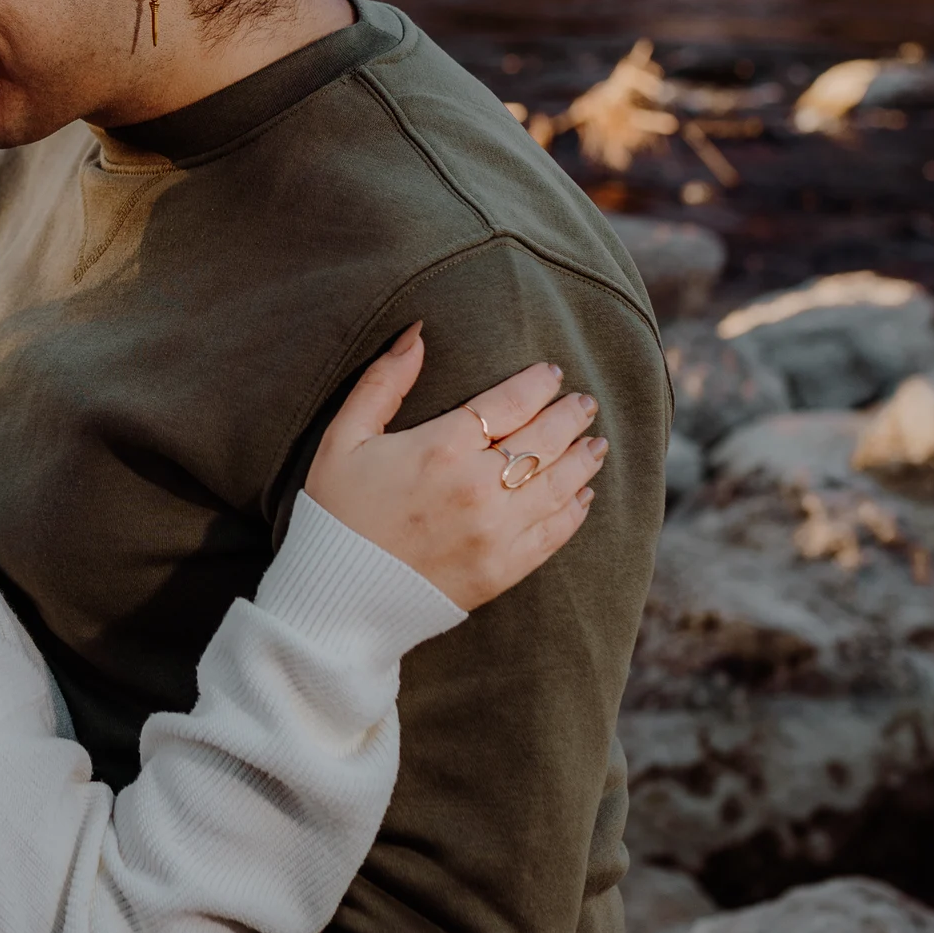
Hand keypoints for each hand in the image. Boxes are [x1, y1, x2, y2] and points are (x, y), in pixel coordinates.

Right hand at [304, 324, 606, 612]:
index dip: (537, 384)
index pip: (509, 402)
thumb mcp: (343, 438)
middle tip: (584, 404)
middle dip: (570, 416)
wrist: (337, 599)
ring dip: (584, 459)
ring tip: (596, 444)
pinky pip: (554, 533)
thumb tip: (417, 333)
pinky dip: (574, 511)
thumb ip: (382, 382)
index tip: (552, 373)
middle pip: (544, 439)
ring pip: (559, 484)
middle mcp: (477, 486)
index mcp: (440, 448)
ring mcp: (496, 531)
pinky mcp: (503, 569)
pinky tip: (582, 496)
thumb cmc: (336, 513)